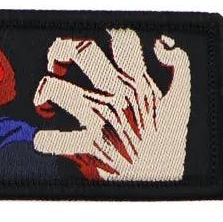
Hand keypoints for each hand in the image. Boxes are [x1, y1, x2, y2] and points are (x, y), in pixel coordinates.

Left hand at [31, 28, 189, 180]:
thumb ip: (180, 68)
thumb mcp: (180, 103)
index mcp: (138, 84)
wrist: (158, 184)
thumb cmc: (166, 145)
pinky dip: (42, 140)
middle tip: (55, 67)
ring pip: (54, 86)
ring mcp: (101, 120)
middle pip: (81, 49)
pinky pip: (50, 139)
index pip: (120, 39)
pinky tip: (45, 142)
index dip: (98, 36)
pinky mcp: (87, 147)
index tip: (84, 54)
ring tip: (44, 106)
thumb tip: (162, 44)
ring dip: (42, 94)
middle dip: (59, 51)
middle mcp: (118, 96)